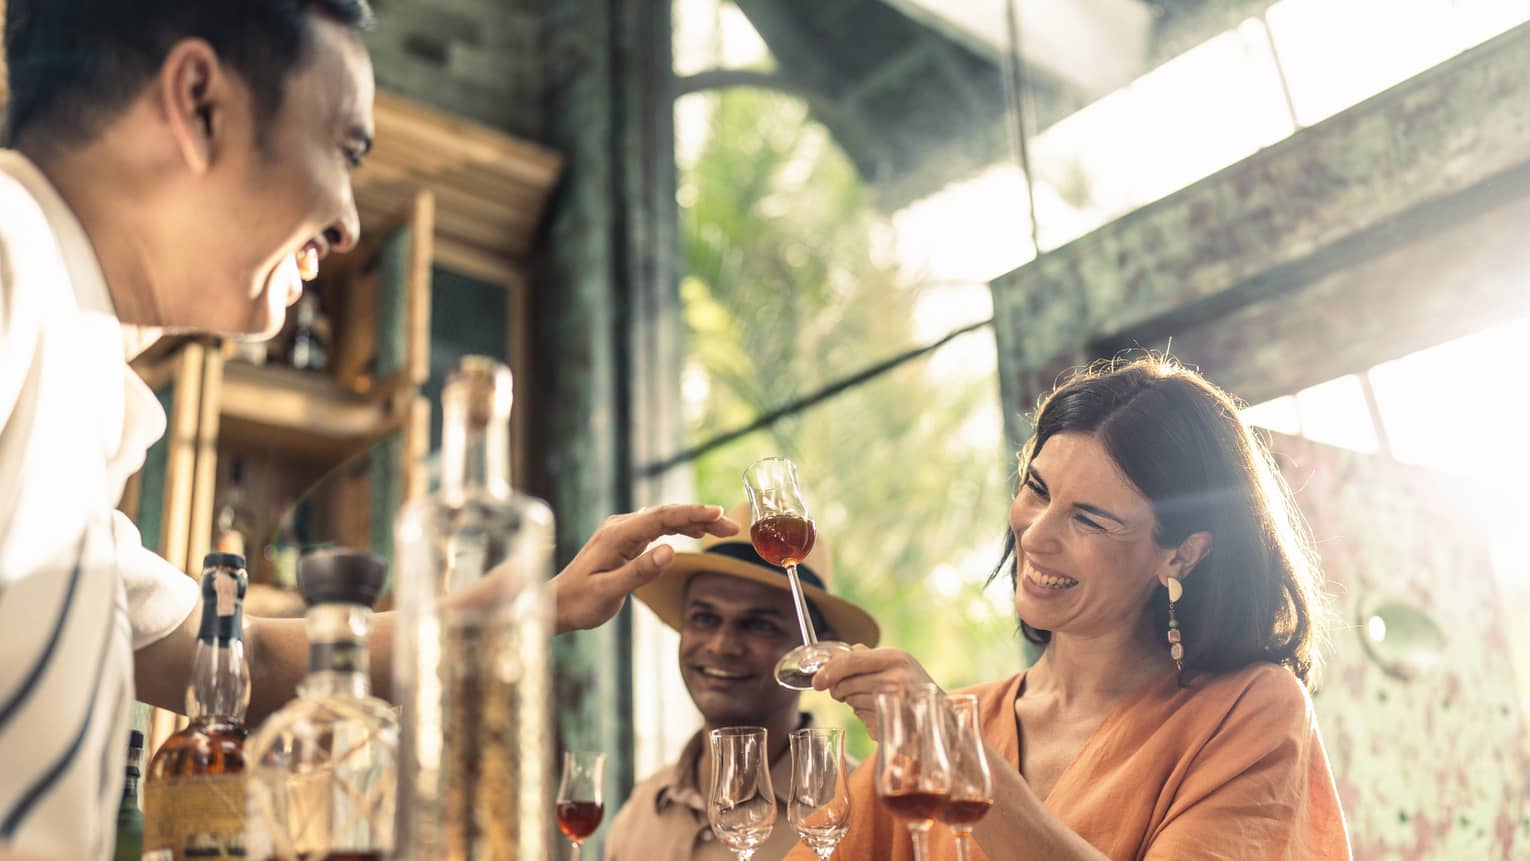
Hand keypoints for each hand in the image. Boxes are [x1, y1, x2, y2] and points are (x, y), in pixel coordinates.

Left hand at [552, 503, 738, 633]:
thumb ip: (640, 571)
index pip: (662, 517)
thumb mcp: (610, 592)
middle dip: (702, 517)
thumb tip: (671, 551)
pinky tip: (697, 533)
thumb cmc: (580, 601)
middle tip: (732, 527)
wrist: (557, 603)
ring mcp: (623, 531)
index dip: (692, 514)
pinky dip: (680, 528)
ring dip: (694, 522)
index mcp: (617, 534)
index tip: (718, 513)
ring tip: (723, 530)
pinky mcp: (625, 540)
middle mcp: (620, 526)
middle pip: (668, 514)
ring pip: (665, 519)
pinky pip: (658, 527)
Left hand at [811, 645, 939, 739]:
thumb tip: (836, 653)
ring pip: (852, 703)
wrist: (946, 720)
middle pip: (846, 685)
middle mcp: (896, 679)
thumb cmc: (917, 690)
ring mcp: (895, 705)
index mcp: (896, 658)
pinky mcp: (893, 726)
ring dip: (855, 705)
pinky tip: (883, 716)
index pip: (850, 661)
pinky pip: (862, 721)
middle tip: (844, 693)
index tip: (816, 682)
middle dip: (840, 691)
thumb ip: (868, 657)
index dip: (828, 672)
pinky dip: (866, 719)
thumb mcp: (899, 665)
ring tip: (875, 703)